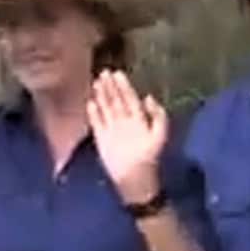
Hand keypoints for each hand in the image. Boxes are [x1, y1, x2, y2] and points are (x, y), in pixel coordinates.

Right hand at [88, 70, 166, 203]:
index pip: (129, 98)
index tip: (117, 73)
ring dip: (101, 96)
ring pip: (106, 108)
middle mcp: (124, 121)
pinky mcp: (101, 138)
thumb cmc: (149, 157)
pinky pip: (96, 122)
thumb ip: (157, 115)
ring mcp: (112, 129)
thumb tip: (147, 97)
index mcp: (138, 119)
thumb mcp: (159, 134)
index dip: (124, 86)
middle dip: (111, 87)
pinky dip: (93, 113)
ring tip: (96, 82)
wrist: (135, 178)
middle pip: (116, 100)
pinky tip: (90, 102)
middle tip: (104, 72)